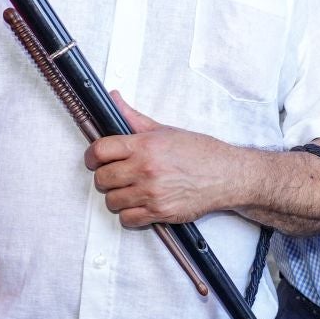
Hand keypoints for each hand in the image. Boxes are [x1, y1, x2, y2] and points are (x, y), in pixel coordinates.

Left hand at [85, 92, 238, 226]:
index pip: (101, 150)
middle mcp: (146, 169)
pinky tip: (138, 205)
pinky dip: (129, 215)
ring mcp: (152, 193)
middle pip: (102, 178)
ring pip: (112, 201)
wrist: (227, 175)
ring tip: (129, 191)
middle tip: (114, 175)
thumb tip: (114, 99)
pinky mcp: (160, 212)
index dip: (92, 156)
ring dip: (117, 197)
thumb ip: (134, 118)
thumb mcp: (165, 130)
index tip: (94, 160)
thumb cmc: (200, 153)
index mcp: (145, 146)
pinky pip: (128, 219)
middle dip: (104, 177)